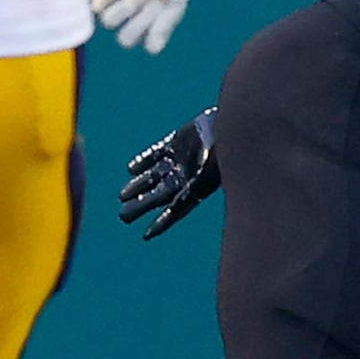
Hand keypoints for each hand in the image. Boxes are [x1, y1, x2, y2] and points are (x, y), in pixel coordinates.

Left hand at [118, 105, 218, 239]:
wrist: (237, 124)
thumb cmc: (227, 148)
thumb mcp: (210, 171)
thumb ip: (193, 188)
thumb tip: (175, 207)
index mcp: (198, 187)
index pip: (177, 210)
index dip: (163, 223)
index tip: (146, 235)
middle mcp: (188, 175)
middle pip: (161, 194)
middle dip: (143, 205)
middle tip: (123, 217)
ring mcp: (183, 158)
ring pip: (156, 175)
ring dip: (140, 185)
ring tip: (122, 196)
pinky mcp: (179, 141)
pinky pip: (158, 152)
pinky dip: (145, 160)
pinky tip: (131, 168)